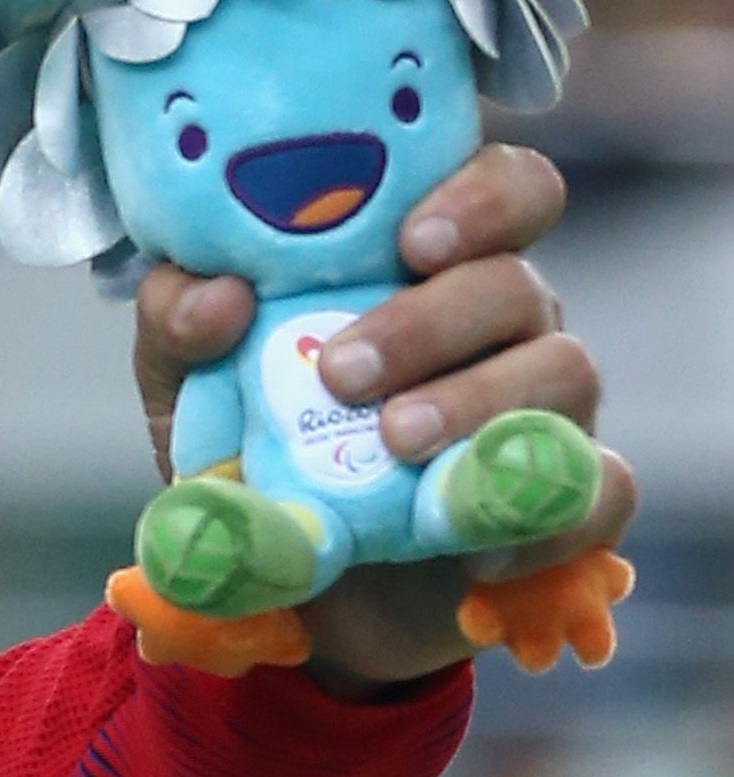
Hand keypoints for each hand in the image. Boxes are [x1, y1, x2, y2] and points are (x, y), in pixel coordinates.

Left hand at [129, 144, 638, 693]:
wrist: (293, 587)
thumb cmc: (254, 449)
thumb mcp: (187, 383)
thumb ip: (177, 322)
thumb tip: (219, 296)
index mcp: (427, 270)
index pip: (504, 189)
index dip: (480, 196)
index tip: (411, 240)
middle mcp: (503, 325)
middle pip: (516, 283)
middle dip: (432, 320)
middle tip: (345, 372)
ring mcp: (546, 410)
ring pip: (565, 371)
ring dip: (476, 402)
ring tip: (393, 443)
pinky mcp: (567, 501)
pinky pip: (600, 490)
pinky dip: (540, 512)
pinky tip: (466, 542)